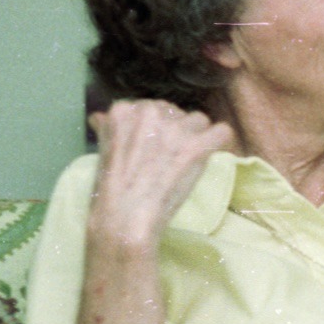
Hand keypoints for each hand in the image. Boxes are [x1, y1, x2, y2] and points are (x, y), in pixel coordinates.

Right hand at [88, 100, 233, 252]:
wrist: (126, 216)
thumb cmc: (111, 188)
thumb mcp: (103, 150)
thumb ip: (108, 128)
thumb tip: (101, 117)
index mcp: (123, 110)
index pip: (150, 108)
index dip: (154, 127)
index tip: (152, 145)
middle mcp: (150, 112)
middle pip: (175, 112)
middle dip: (175, 130)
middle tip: (168, 156)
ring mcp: (175, 128)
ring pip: (198, 120)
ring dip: (196, 136)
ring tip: (186, 158)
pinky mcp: (197, 146)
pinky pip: (222, 132)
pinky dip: (219, 143)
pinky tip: (211, 153)